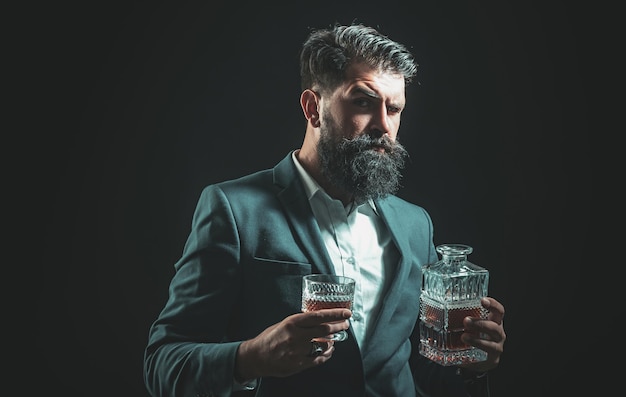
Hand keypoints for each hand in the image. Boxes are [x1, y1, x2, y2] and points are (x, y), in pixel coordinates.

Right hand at [235, 308, 351, 381]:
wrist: (256, 356)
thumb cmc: (271, 338)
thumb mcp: (285, 324)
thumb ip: (301, 322)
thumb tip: (320, 318)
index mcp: (292, 322)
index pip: (318, 316)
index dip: (335, 314)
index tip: (346, 313)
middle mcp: (296, 336)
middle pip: (325, 330)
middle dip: (339, 326)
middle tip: (345, 325)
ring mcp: (297, 351)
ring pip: (324, 345)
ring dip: (333, 342)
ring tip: (334, 339)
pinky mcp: (298, 364)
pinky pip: (319, 359)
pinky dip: (326, 354)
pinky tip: (329, 351)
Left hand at [460, 297, 505, 372]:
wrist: (473, 359)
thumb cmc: (471, 335)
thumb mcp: (466, 323)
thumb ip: (457, 312)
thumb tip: (441, 299)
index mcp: (493, 321)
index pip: (498, 310)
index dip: (492, 305)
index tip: (482, 301)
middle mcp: (498, 333)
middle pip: (494, 326)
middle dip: (480, 323)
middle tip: (466, 321)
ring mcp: (496, 347)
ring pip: (491, 343)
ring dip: (477, 339)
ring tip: (463, 337)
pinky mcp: (491, 359)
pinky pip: (485, 355)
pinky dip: (475, 352)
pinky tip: (465, 349)